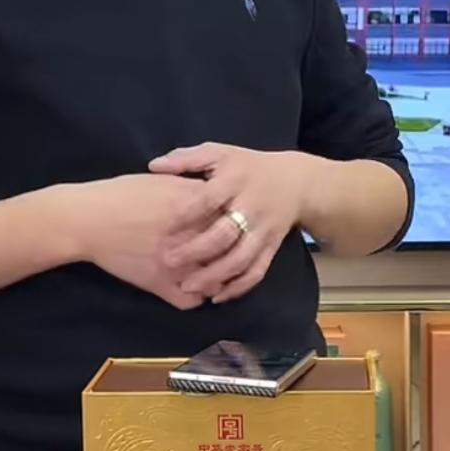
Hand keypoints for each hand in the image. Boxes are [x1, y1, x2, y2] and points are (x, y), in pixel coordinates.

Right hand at [67, 173, 225, 308]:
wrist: (87, 219)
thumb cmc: (121, 195)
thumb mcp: (162, 181)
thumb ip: (191, 187)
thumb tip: (214, 192)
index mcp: (193, 207)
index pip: (233, 218)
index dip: (236, 223)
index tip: (233, 224)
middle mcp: (190, 236)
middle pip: (230, 251)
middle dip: (233, 252)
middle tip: (230, 252)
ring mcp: (177, 263)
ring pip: (215, 279)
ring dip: (218, 280)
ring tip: (214, 275)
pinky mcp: (161, 284)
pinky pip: (191, 301)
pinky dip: (196, 299)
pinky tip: (192, 290)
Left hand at [148, 142, 308, 303]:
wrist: (296, 182)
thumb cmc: (248, 166)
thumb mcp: (220, 153)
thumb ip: (187, 159)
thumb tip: (153, 165)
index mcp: (236, 181)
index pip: (209, 199)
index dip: (186, 213)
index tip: (163, 225)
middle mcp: (251, 207)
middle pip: (224, 234)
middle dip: (195, 250)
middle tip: (167, 261)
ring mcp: (264, 230)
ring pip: (241, 258)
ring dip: (214, 276)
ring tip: (188, 287)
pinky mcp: (272, 247)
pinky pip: (257, 271)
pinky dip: (238, 287)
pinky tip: (217, 296)